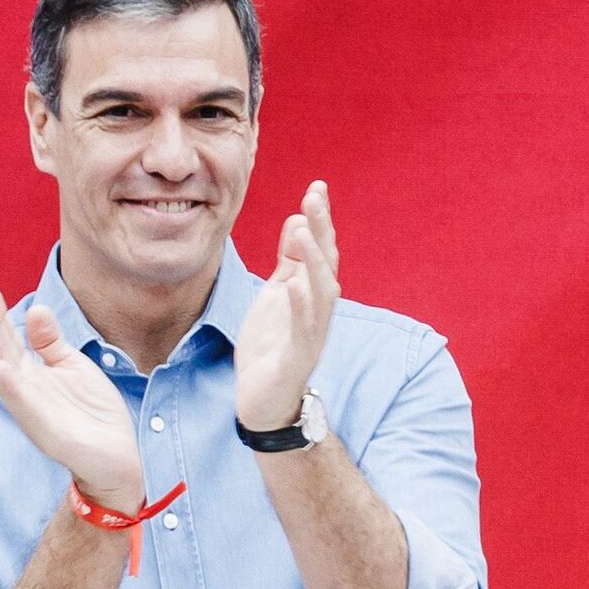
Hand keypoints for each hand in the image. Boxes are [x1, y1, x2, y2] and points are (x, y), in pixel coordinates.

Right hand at [0, 286, 148, 510]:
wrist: (118, 456)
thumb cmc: (92, 413)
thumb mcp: (72, 367)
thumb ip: (51, 342)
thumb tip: (36, 308)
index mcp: (33, 375)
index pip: (11, 342)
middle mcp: (27, 393)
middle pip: (4, 355)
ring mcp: (34, 413)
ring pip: (9, 381)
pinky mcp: (47, 433)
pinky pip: (26, 409)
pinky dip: (13, 389)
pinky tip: (2, 369)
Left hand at [232, 180, 340, 434]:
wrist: (263, 401)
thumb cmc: (271, 346)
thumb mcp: (277, 294)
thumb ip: (289, 261)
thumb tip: (299, 221)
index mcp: (311, 293)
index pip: (320, 250)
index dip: (320, 220)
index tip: (317, 187)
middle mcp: (318, 310)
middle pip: (326, 264)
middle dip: (322, 230)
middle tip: (315, 197)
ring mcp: (310, 334)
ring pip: (321, 293)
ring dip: (314, 262)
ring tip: (305, 231)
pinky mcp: (297, 358)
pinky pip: (303, 330)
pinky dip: (300, 306)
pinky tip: (293, 285)